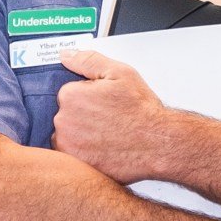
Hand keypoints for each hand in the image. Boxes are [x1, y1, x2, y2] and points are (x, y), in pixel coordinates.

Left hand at [51, 52, 170, 182]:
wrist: (157, 143)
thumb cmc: (141, 110)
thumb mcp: (119, 73)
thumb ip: (87, 61)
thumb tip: (65, 55)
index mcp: (70, 95)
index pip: (68, 93)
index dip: (88, 97)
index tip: (103, 103)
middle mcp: (63, 120)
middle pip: (66, 115)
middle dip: (83, 116)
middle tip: (108, 119)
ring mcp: (68, 144)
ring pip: (67, 136)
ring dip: (81, 135)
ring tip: (107, 135)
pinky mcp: (75, 164)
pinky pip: (72, 155)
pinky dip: (84, 152)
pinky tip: (103, 148)